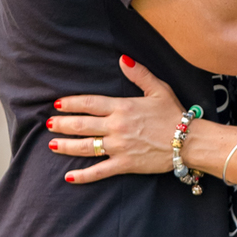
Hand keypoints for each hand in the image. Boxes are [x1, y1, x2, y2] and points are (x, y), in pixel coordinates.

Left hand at [49, 56, 182, 182]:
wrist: (188, 141)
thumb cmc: (175, 115)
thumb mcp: (158, 89)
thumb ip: (139, 74)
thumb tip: (123, 59)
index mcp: (122, 107)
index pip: (89, 103)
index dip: (71, 104)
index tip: (58, 104)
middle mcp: (117, 126)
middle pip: (82, 125)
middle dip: (62, 125)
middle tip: (48, 124)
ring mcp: (119, 147)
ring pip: (86, 147)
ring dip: (66, 146)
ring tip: (52, 145)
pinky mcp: (125, 164)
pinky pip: (100, 171)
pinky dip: (84, 175)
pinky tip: (69, 177)